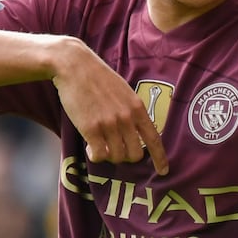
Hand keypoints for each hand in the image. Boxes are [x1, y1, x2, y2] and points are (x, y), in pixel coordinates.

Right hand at [52, 38, 168, 173]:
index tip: (163, 171)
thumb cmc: (97, 77)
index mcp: (137, 107)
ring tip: (99, 144)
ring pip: (116, 157)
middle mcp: (126, 118)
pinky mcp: (91, 128)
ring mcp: (109, 124)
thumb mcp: (123, 91)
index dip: (160, 158)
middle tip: (114, 148)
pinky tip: (90, 147)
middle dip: (125, 156)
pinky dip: (95, 156)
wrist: (74, 66)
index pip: (154, 139)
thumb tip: (135, 132)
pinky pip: (99, 155)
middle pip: (134, 154)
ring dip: (108, 155)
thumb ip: (131, 110)